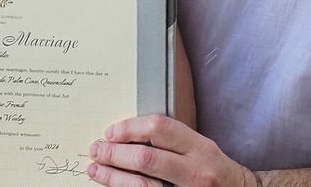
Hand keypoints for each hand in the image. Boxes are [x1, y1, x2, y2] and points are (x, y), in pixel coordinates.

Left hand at [88, 115, 257, 186]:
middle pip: (145, 158)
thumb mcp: (200, 148)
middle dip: (115, 154)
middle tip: (96, 150)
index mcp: (199, 147)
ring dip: (113, 177)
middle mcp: (196, 171)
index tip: (111, 132)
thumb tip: (127, 135)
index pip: (159, 129)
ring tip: (96, 170)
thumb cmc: (214, 170)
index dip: (129, 128)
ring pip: (142, 185)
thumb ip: (171, 141)